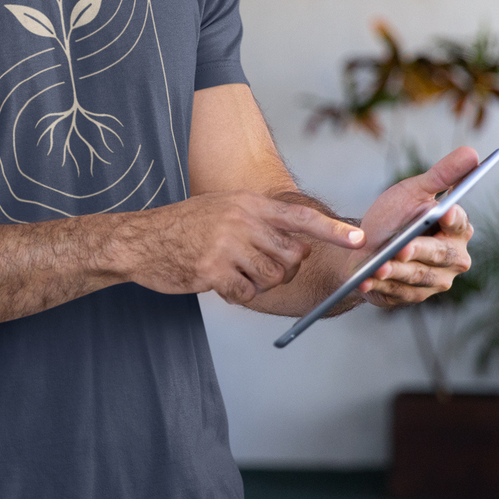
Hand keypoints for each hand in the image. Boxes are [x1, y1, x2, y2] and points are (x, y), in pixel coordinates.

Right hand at [124, 192, 364, 304]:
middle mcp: (241, 220)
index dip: (332, 230)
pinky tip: (219, 283)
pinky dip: (238, 295)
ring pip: (273, 278)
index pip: (300, 216)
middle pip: (292, 257)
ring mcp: (227, 245)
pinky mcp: (213, 270)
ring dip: (260, 284)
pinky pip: (247, 294)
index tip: (360, 240)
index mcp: (247, 203)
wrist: (138, 240)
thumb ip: (258, 221)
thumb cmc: (182, 227)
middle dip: (284, 270)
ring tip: (234, 274)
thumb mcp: (222, 208)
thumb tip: (299, 247)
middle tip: (258, 268)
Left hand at [354, 146, 475, 307]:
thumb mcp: (412, 192)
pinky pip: (398, 292)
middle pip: (439, 255)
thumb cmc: (393, 216)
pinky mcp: (414, 296)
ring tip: (377, 266)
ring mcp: (436, 281)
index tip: (444, 212)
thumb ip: (441, 175)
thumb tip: (472, 152)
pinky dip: (380, 286)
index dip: (452, 220)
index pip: (459, 224)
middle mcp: (453, 258)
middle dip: (418, 251)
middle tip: (401, 247)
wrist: (364, 246)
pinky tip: (365, 280)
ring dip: (395, 271)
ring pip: (417, 276)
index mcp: (457, 229)